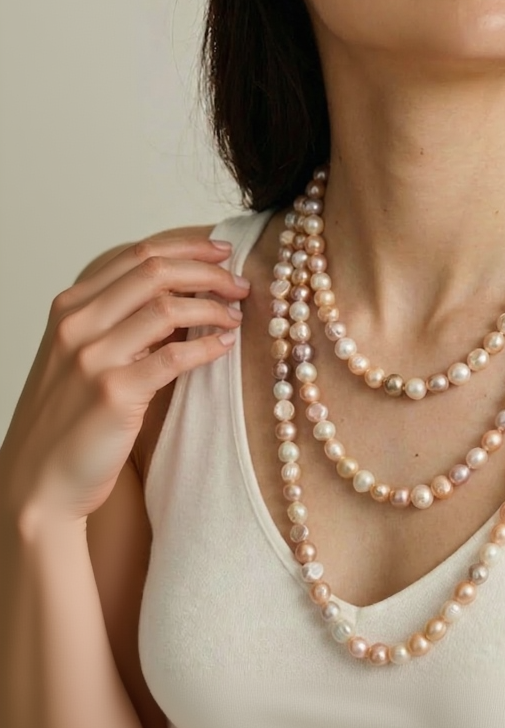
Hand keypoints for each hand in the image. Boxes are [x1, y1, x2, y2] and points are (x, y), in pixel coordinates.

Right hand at [0, 234, 251, 524]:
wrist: (40, 479)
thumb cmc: (72, 416)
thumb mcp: (86, 354)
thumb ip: (122, 321)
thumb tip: (185, 295)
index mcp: (71, 307)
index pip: (137, 254)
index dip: (187, 247)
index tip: (223, 252)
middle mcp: (77, 324)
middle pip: (155, 271)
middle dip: (208, 271)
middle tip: (241, 284)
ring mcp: (93, 357)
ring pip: (166, 307)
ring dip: (213, 307)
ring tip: (236, 316)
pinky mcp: (114, 393)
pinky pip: (173, 356)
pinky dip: (206, 346)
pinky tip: (224, 346)